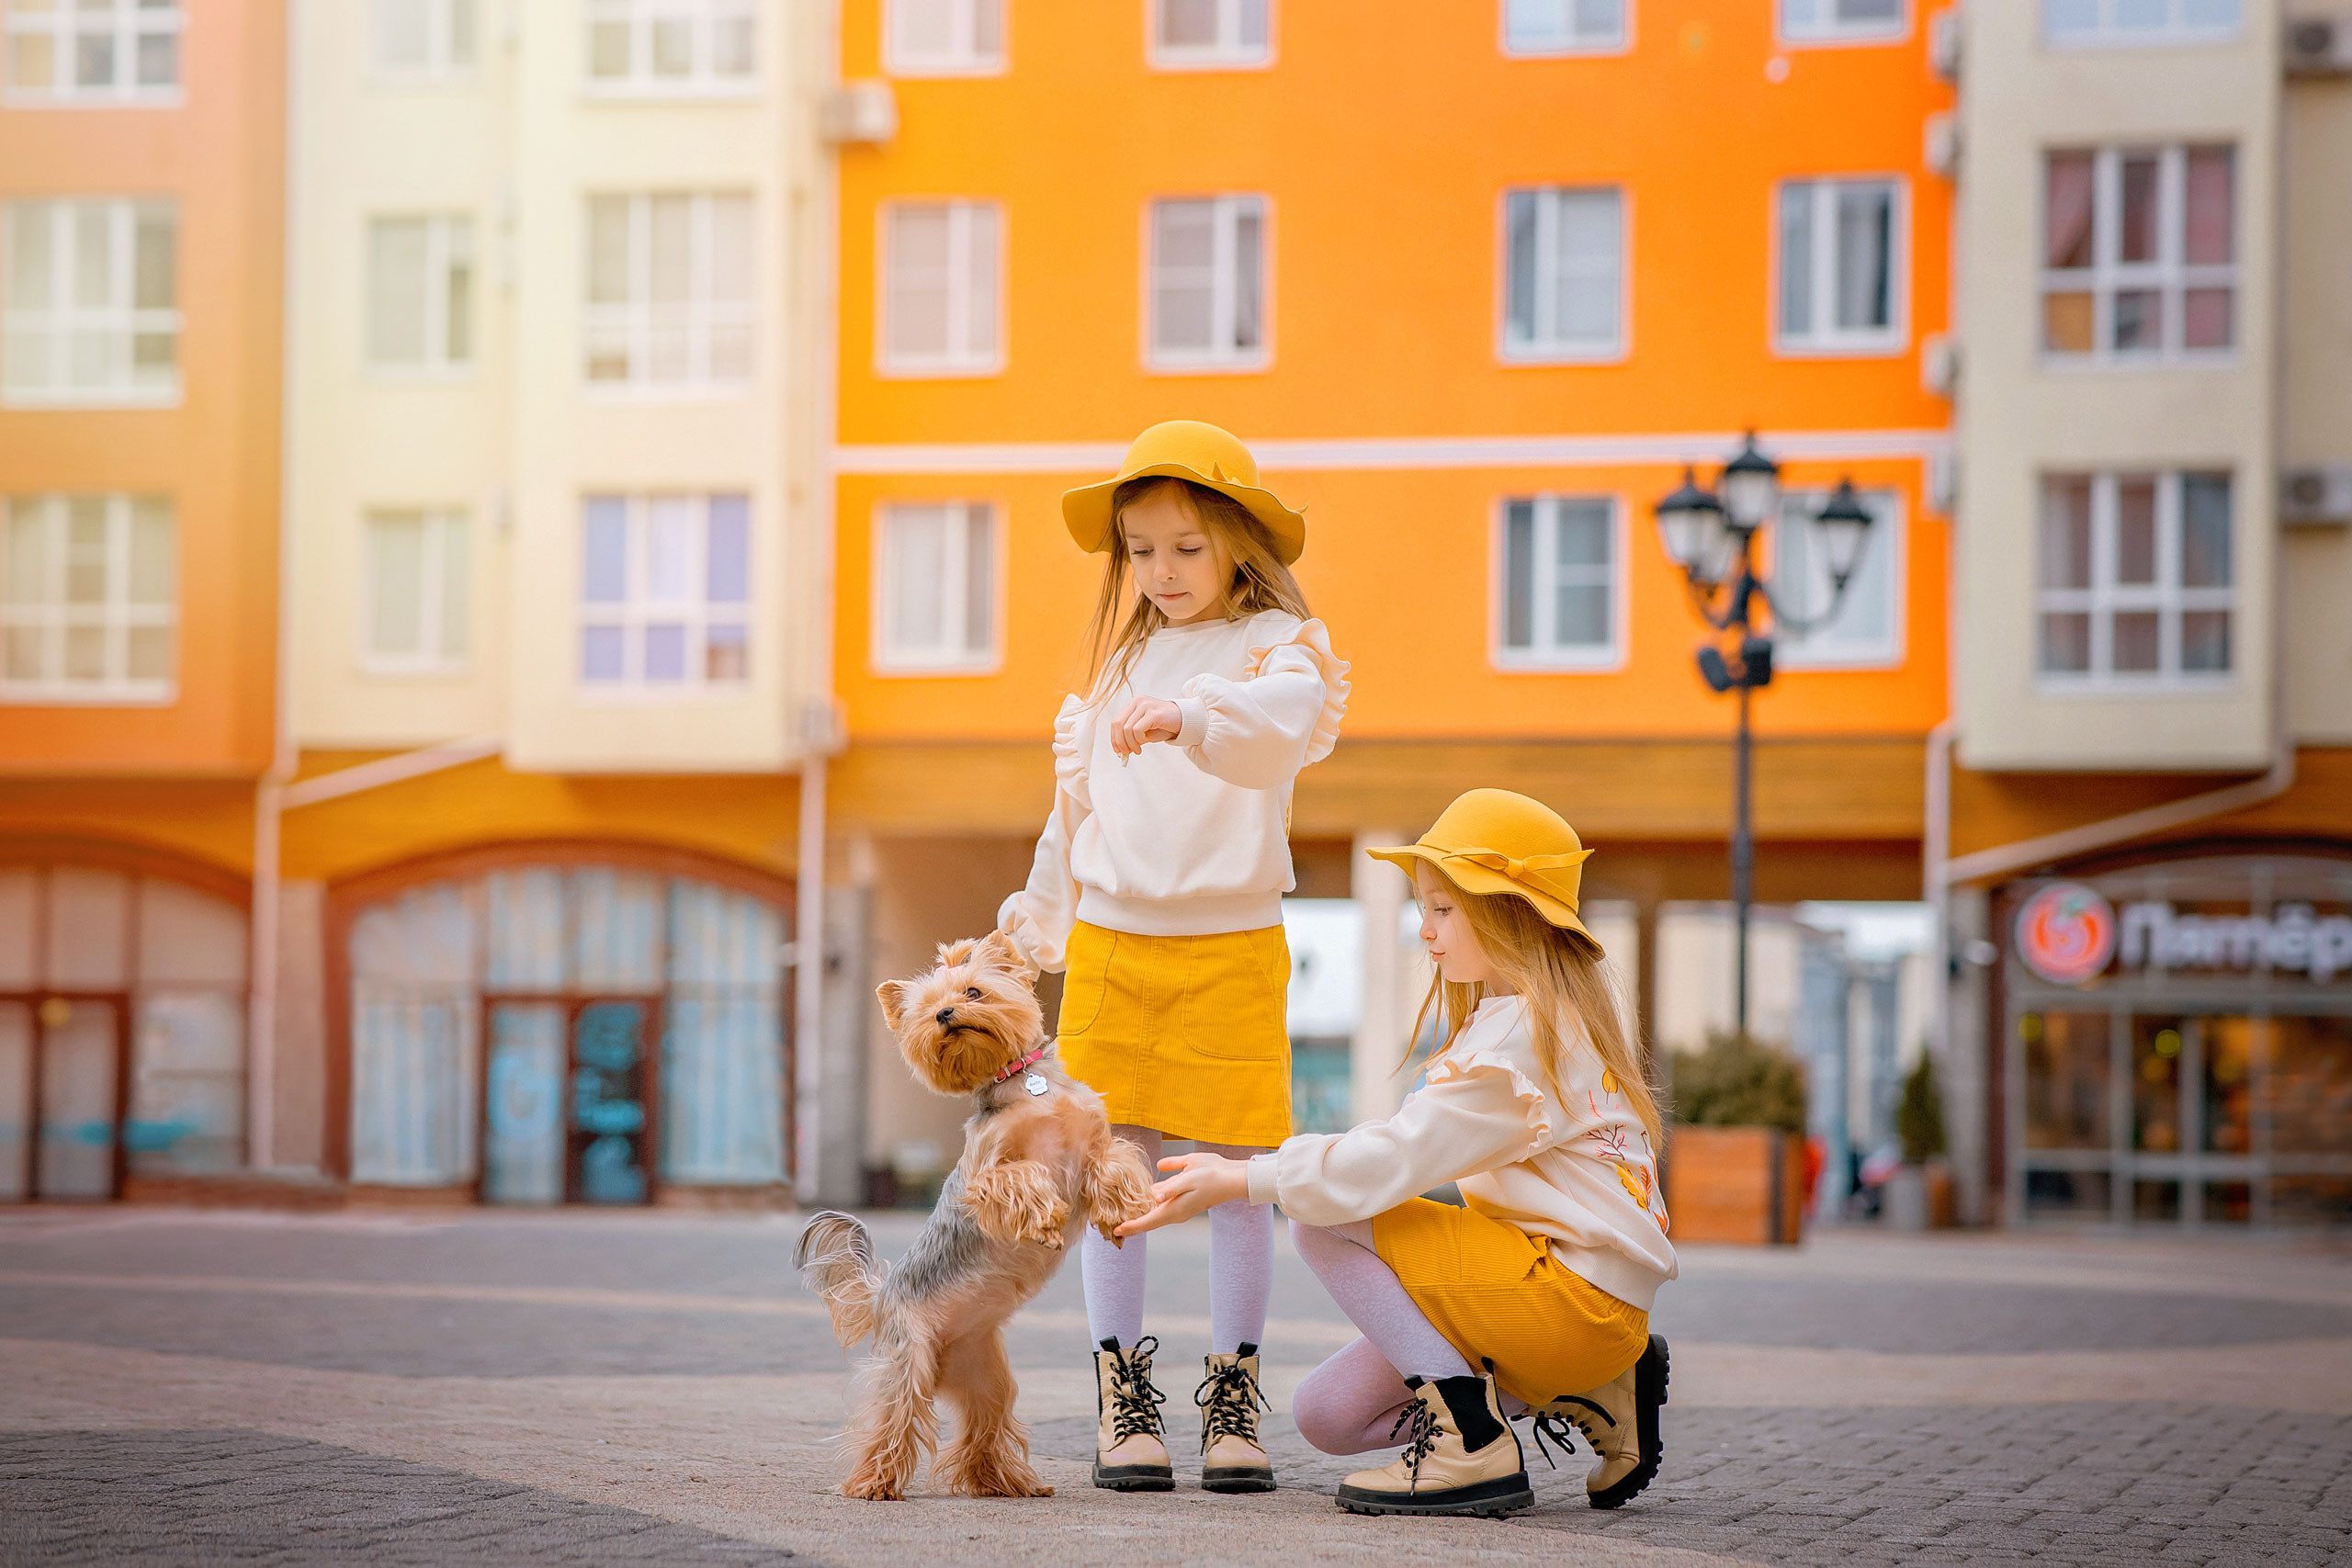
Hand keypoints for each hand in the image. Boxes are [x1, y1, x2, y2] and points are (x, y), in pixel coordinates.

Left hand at [1108, 696, 1182, 757]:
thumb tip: (1121, 750)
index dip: (1114, 737)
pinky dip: (1139, 740)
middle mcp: (1137, 702)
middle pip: (1119, 724)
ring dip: (1130, 743)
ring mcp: (1145, 706)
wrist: (1185, 721)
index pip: (1116, 721)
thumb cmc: (1164, 726)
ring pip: (1127, 728)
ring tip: (1138, 751)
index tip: (1117, 750)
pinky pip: (1138, 730)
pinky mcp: (1153, 713)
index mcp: (1133, 704)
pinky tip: (1144, 743)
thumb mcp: (1145, 732)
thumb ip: (1132, 737)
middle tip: (1126, 753)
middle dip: (1120, 742)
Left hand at [1113, 1153, 1249, 1237]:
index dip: (1131, 1226)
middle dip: (1132, 1223)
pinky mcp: (1184, 1198)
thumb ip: (1171, 1186)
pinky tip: (1142, 1196)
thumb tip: (1155, 1196)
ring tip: (1122, 1214)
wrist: (1233, 1178)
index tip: (1115, 1231)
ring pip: (1155, 1212)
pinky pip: (1163, 1203)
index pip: (1148, 1221)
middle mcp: (1176, 1211)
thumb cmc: (1212, 1176)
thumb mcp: (1189, 1177)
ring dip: (1140, 1213)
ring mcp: (1180, 1206)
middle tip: (1111, 1226)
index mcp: (1175, 1209)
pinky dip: (1151, 1202)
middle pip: (1149, 1220)